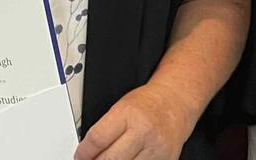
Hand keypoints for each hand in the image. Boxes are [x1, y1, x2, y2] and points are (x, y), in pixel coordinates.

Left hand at [74, 84, 191, 159]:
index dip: (84, 152)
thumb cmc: (147, 103)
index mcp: (127, 114)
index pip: (98, 138)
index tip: (80, 156)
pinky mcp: (166, 159)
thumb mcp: (121, 107)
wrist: (175, 102)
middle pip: (110, 159)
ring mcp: (156, 148)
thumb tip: (89, 150)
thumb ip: (105, 128)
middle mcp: (143, 131)